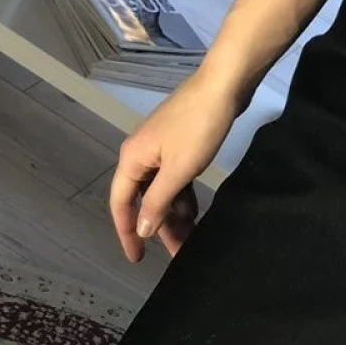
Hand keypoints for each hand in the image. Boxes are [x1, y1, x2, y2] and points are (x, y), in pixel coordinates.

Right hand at [109, 67, 244, 262]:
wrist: (224, 85)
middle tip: (177, 254)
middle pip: (144, 200)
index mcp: (132, 159)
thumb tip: (141, 229)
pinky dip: (183, 196)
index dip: (127, 233)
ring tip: (190, 239)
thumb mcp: (178, 170)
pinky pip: (175, 178)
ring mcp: (160, 149)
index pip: (121, 204)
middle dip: (159, 227)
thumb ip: (158, 201)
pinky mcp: (180, 145)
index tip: (136, 259)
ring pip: (162, 190)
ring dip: (174, 214)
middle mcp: (140, 154)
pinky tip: (195, 213)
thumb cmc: (198, 126)